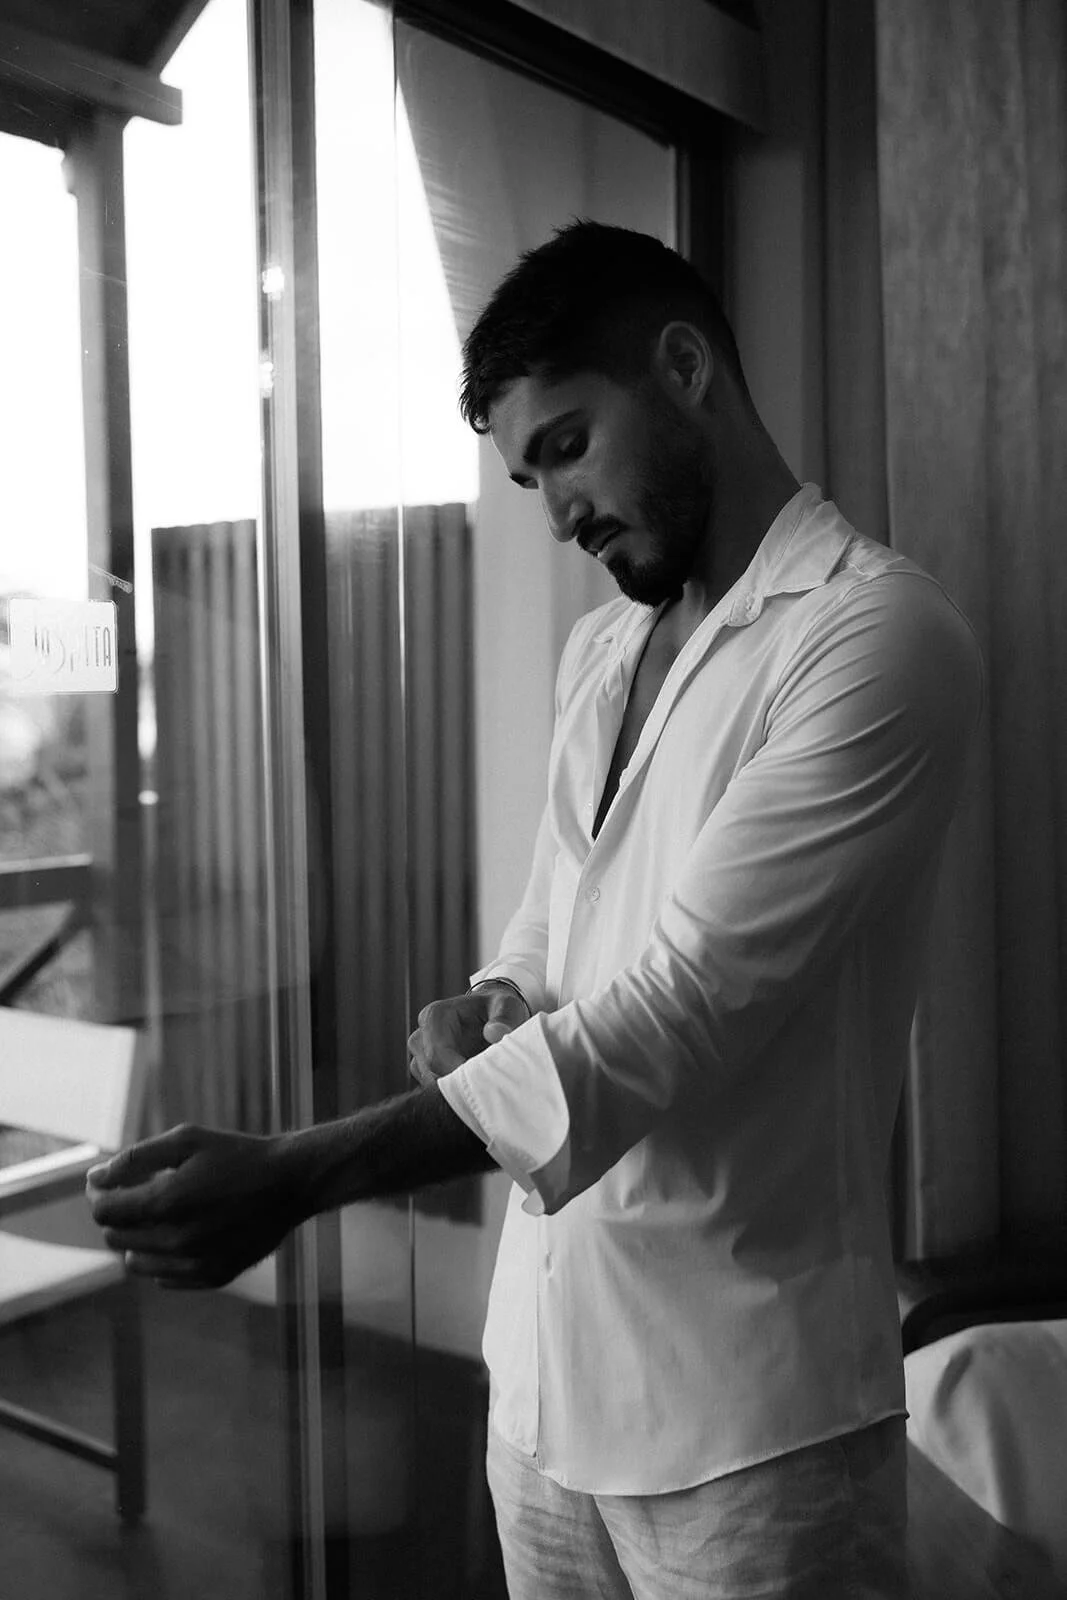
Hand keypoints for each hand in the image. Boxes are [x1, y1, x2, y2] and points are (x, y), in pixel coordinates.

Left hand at [85, 1123, 301, 1289]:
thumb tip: (96, 1176)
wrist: (290, 1183)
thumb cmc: (237, 1155)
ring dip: (136, 1239)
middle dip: (117, 1215)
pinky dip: (161, 1258)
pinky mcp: (212, 1277)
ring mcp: (195, 1264)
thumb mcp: (187, 1140)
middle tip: (134, 1194)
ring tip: (159, 1214)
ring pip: (135, 1263)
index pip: (104, 1213)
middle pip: (116, 1238)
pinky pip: (164, 1278)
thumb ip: (136, 1158)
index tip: (106, 1183)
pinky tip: (180, 1233)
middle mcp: (176, 1240)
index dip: (98, 1195)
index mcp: (166, 1202)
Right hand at [407, 983, 528, 1087]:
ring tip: (484, 1078)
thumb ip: (504, 1017)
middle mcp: (420, 1036)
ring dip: (458, 1088)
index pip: (435, 1056)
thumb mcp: (507, 1006)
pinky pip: (436, 1091)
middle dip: (459, 1082)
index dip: (457, 1072)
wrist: (493, 1016)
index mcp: (434, 1016)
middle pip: (431, 1073)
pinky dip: (455, 1092)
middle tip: (489, 1082)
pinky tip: (476, 1083)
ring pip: (431, 1085)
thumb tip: (495, 1033)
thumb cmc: (498, 1009)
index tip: (483, 1080)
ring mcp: (420, 1056)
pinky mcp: (424, 1072)